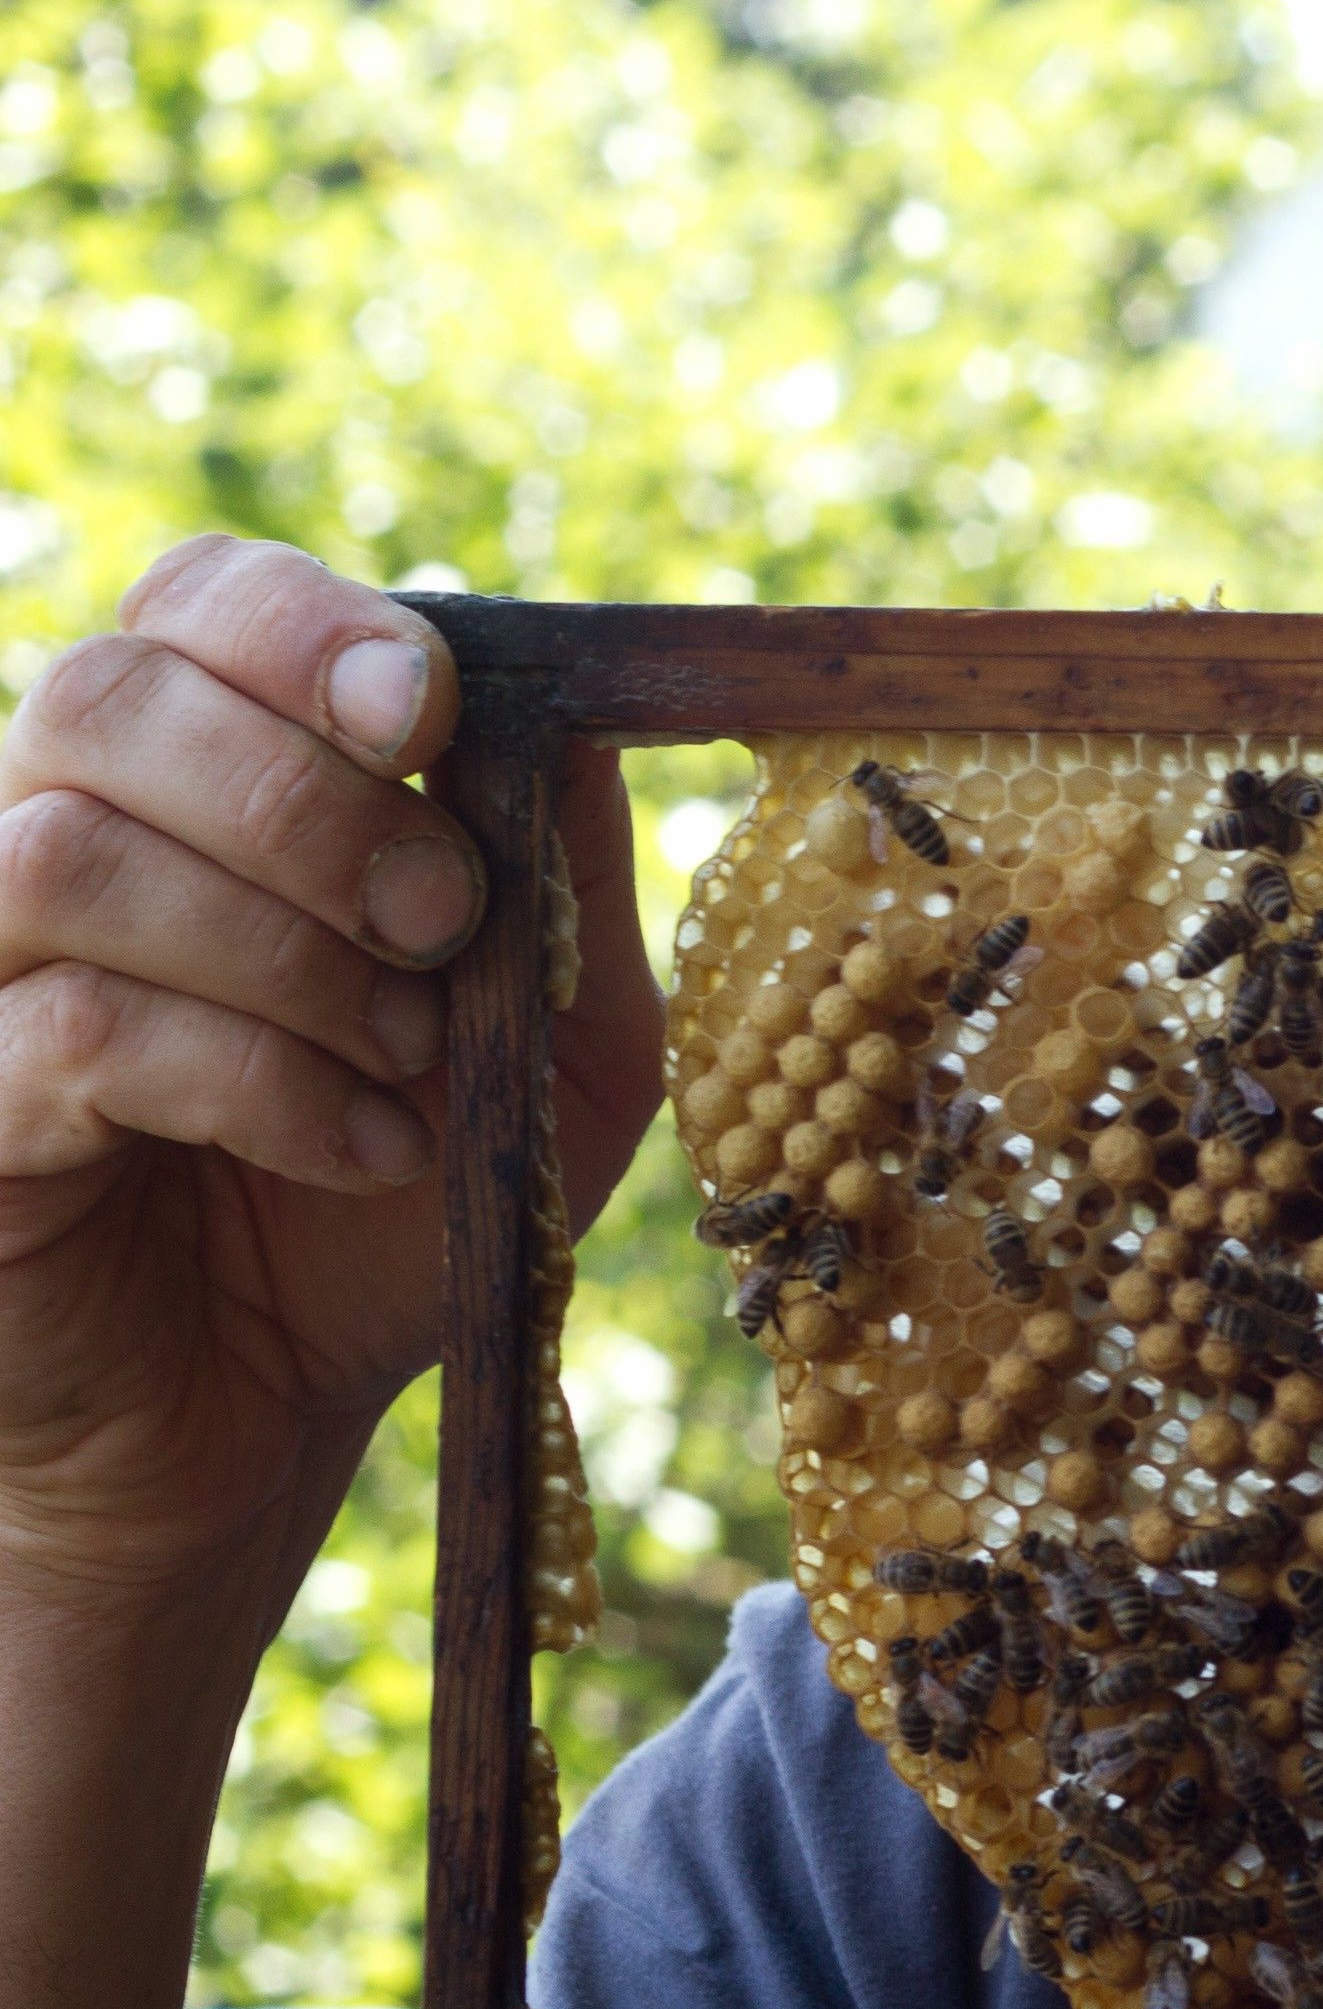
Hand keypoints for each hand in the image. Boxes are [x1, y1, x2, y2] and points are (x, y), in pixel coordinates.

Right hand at [0, 539, 657, 1623]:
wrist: (271, 1411)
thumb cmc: (402, 1194)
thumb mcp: (551, 1035)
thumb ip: (568, 878)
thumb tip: (583, 713)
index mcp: (187, 777)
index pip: (188, 597)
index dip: (296, 624)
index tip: (424, 708)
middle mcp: (44, 835)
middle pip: (102, 695)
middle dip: (310, 802)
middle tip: (444, 924)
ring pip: (68, 855)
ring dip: (286, 955)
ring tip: (405, 1061)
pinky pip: (77, 1031)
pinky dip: (256, 1081)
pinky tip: (362, 1147)